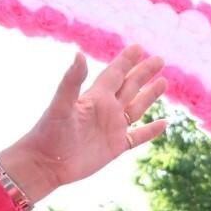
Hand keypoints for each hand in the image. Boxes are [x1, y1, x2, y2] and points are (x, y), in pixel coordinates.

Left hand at [0, 45, 166, 204]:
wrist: (46, 163)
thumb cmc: (49, 133)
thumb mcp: (61, 105)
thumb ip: (72, 81)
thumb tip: (80, 54)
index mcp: (95, 97)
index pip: (115, 73)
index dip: (126, 60)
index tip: (139, 47)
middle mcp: (106, 109)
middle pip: (130, 86)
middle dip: (144, 72)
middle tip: (160, 59)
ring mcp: (113, 127)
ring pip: (137, 107)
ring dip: (150, 96)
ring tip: (163, 82)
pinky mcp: (116, 146)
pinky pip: (139, 136)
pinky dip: (152, 130)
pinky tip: (164, 124)